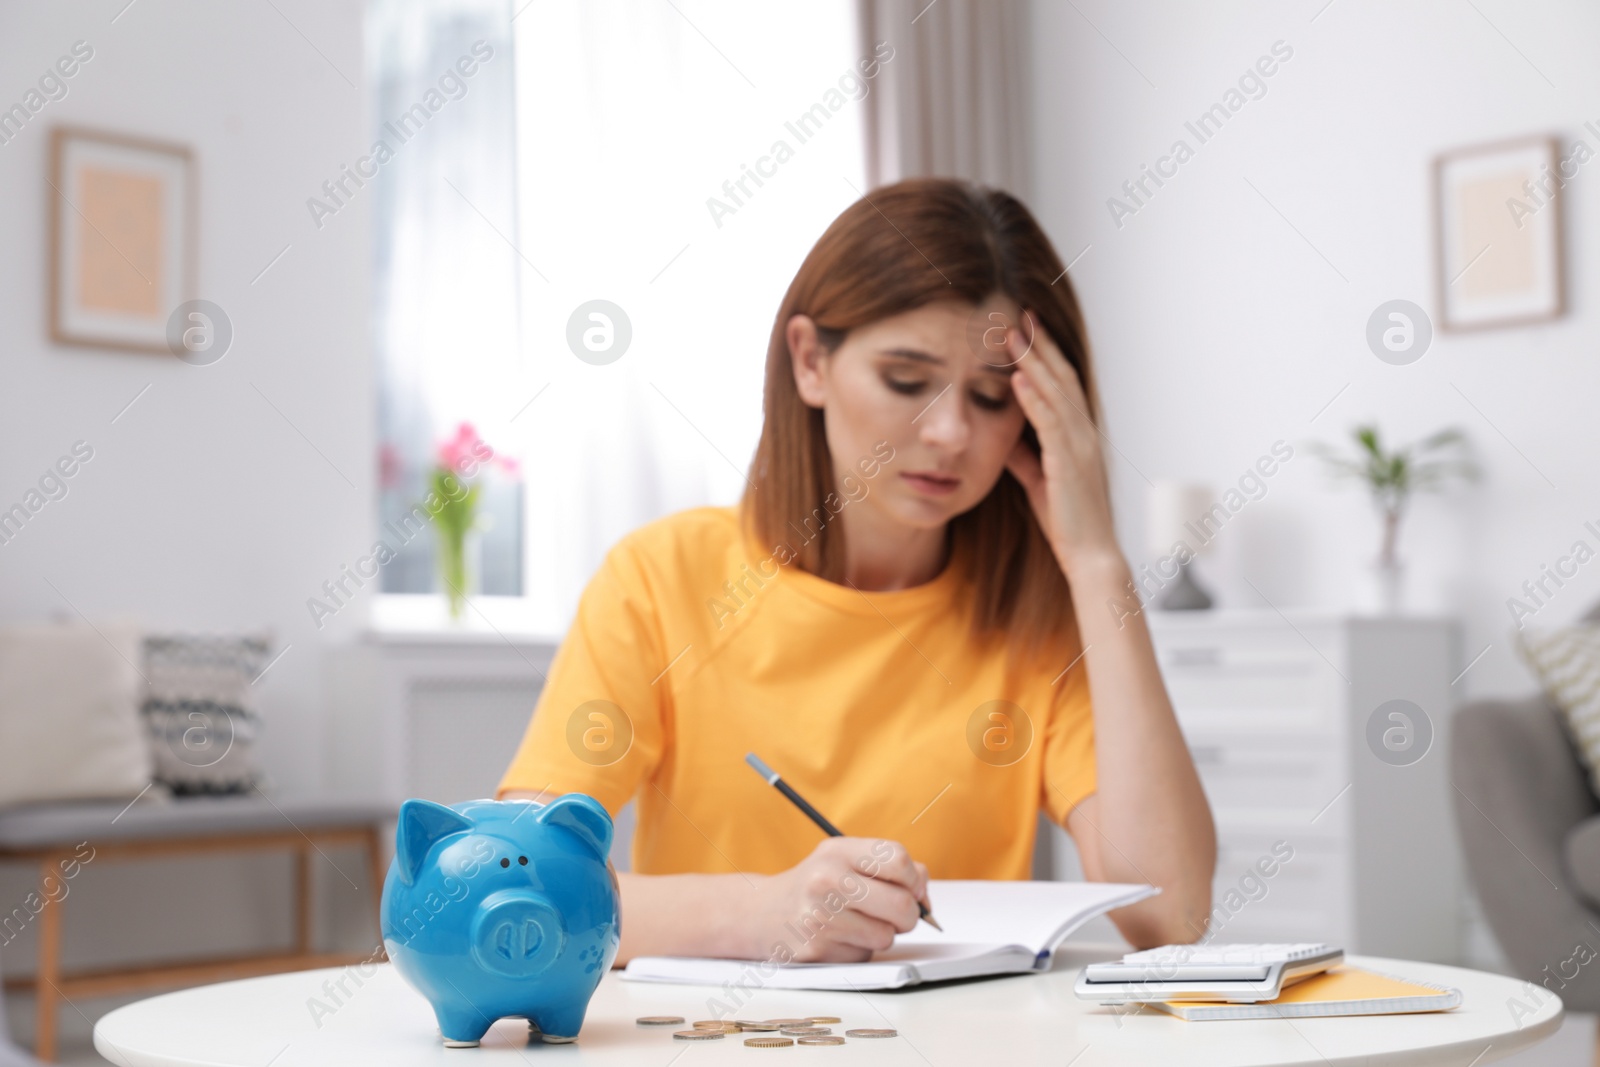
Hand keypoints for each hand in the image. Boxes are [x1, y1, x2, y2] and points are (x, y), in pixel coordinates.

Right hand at [746, 837, 929, 962]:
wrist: (761, 914)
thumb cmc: (816, 885)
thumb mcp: (844, 859)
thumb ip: (890, 868)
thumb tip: (925, 900)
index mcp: (837, 851)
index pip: (898, 859)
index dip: (914, 879)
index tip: (910, 888)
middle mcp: (826, 881)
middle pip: (902, 904)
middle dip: (909, 915)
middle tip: (896, 914)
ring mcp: (820, 918)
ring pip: (887, 936)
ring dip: (882, 934)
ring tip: (857, 922)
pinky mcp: (817, 952)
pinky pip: (865, 956)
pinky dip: (860, 949)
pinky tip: (838, 937)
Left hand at [1003, 310, 1120, 576]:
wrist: (1090, 554)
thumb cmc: (1068, 521)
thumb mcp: (1039, 482)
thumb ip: (1026, 457)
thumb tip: (1009, 438)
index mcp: (1078, 435)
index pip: (1060, 385)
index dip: (1044, 355)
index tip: (1025, 329)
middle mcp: (1083, 433)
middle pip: (1059, 378)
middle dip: (1039, 345)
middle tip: (1019, 315)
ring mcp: (1079, 445)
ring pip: (1055, 392)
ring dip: (1032, 360)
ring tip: (1012, 334)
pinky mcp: (1068, 462)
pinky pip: (1049, 422)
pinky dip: (1033, 398)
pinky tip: (1017, 377)